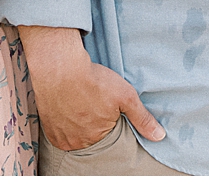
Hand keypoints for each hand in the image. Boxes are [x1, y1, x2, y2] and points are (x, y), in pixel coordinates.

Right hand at [19, 26, 164, 149]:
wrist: (59, 66)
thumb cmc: (93, 79)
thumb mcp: (125, 96)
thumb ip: (142, 118)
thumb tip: (160, 136)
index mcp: (97, 138)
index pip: (106, 132)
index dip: (105, 115)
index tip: (101, 101)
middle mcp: (77, 142)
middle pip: (89, 133)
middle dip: (91, 119)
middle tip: (89, 98)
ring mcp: (61, 135)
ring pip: (73, 132)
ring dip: (75, 120)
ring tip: (77, 99)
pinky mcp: (48, 127)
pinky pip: (59, 129)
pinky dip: (62, 120)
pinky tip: (66, 104)